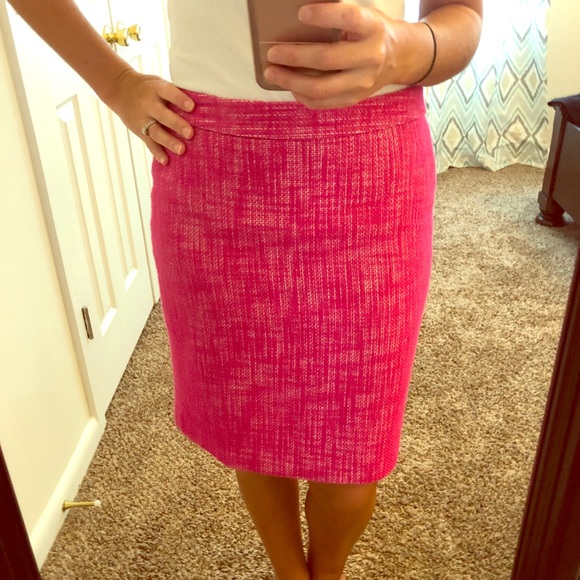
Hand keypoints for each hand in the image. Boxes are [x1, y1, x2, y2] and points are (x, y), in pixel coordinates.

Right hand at [104, 69, 194, 164]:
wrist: (119, 89)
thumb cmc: (148, 87)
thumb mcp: (158, 83)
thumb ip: (173, 94)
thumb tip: (199, 106)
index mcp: (156, 88)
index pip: (168, 92)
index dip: (180, 99)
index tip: (192, 107)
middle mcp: (148, 104)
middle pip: (162, 115)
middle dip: (176, 124)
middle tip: (190, 134)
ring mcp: (142, 119)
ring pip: (156, 132)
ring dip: (169, 142)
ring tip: (182, 150)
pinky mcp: (139, 131)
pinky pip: (149, 143)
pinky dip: (157, 153)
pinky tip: (166, 161)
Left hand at [264, 3, 398, 108]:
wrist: (399, 57)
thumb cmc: (371, 32)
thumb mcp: (363, 17)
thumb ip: (338, 18)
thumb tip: (297, 19)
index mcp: (373, 28)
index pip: (349, 18)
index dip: (324, 15)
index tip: (301, 13)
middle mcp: (371, 57)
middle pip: (327, 59)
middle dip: (295, 56)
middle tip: (272, 52)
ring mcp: (363, 83)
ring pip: (321, 88)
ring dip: (291, 81)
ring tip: (273, 73)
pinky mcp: (354, 99)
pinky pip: (322, 102)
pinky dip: (301, 94)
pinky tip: (290, 85)